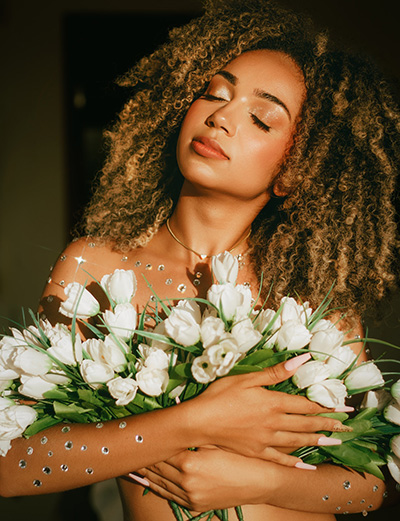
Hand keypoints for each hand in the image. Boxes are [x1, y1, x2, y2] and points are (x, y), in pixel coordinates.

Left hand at [136, 447, 271, 511]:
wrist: (260, 482)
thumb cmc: (240, 456)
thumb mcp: (216, 441)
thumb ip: (194, 435)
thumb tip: (174, 424)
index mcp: (190, 462)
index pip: (160, 451)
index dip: (148, 443)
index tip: (137, 435)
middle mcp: (186, 482)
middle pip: (156, 467)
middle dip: (142, 458)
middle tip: (128, 447)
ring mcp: (190, 496)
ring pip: (159, 483)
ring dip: (145, 473)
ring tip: (132, 463)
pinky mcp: (194, 505)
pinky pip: (169, 496)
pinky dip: (156, 487)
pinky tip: (148, 480)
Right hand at [188, 353, 348, 465]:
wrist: (200, 421)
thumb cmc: (221, 395)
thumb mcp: (247, 378)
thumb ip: (275, 372)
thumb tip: (301, 360)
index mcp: (273, 402)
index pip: (305, 404)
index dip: (325, 406)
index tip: (342, 408)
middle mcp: (274, 422)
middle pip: (306, 423)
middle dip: (328, 424)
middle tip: (345, 427)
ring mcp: (266, 439)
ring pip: (297, 440)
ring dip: (317, 440)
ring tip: (333, 442)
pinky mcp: (257, 451)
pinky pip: (280, 458)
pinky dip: (294, 462)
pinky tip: (305, 465)